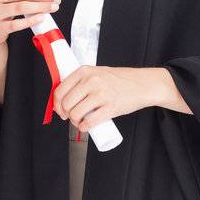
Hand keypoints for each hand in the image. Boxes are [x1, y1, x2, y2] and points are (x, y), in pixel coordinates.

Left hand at [52, 65, 188, 129]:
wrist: (143, 84)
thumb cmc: (120, 80)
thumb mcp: (98, 73)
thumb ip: (82, 81)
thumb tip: (63, 98)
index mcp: (85, 71)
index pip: (60, 90)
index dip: (56, 104)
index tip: (60, 110)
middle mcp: (91, 81)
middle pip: (66, 104)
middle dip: (66, 115)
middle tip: (72, 117)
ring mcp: (101, 94)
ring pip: (75, 114)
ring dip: (75, 122)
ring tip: (81, 121)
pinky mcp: (110, 107)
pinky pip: (89, 122)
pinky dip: (84, 128)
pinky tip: (86, 127)